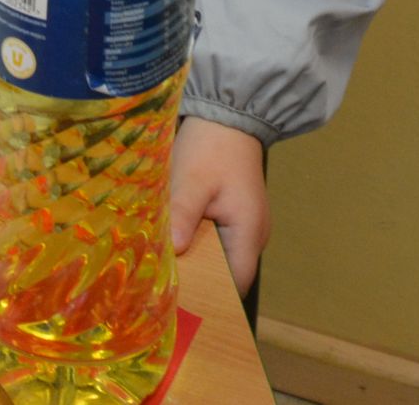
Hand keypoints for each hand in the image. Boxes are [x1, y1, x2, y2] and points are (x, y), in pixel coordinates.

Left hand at [168, 115, 269, 295]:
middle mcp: (253, 235)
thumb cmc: (211, 149)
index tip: (181, 303)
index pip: (236, 283)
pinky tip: (175, 246)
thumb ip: (185, 214)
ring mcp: (246, 225)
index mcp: (249, 232)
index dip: (213, 297)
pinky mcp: (235, 215)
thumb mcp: (192, 180)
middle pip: (229, 274)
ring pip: (223, 258)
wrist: (227, 116)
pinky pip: (219, 241)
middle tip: (165, 290)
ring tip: (165, 272)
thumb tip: (175, 250)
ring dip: (199, 263)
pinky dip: (200, 246)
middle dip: (201, 283)